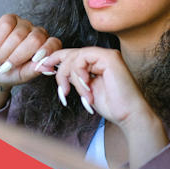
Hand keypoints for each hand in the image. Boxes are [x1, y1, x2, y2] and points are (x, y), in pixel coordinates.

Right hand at [0, 14, 60, 113]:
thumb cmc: (11, 72)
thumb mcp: (23, 75)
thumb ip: (35, 70)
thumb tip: (49, 69)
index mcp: (47, 47)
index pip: (54, 43)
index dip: (46, 50)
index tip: (35, 60)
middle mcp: (38, 33)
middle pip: (35, 39)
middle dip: (18, 56)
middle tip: (6, 68)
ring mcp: (25, 24)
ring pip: (18, 34)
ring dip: (5, 51)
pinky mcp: (10, 19)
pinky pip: (6, 24)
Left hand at [37, 47, 169, 168]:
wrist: (129, 114)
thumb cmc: (112, 105)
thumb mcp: (85, 89)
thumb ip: (74, 78)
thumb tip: (55, 70)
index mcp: (96, 62)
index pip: (71, 54)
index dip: (54, 59)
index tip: (41, 68)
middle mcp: (101, 55)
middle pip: (70, 54)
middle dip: (59, 71)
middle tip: (62, 91)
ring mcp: (106, 55)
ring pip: (74, 57)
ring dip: (70, 78)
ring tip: (76, 94)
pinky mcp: (109, 57)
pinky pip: (82, 59)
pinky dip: (79, 75)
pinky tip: (86, 88)